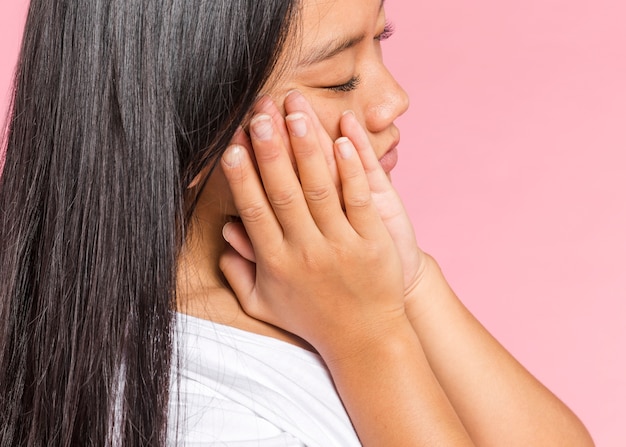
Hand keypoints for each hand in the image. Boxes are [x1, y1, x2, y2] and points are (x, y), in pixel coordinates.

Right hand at [219, 96, 405, 357]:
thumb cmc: (312, 320)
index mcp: (277, 263)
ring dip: (307, 148)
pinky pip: (358, 199)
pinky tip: (342, 139)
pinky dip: (350, 169)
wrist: (365, 339)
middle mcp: (306, 251)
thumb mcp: (266, 305)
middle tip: (259, 113)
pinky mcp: (372, 241)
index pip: (255, 212)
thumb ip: (240, 273)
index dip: (242, 178)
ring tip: (296, 113)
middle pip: (283, 192)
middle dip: (270, 149)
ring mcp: (341, 245)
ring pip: (319, 189)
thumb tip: (224, 237)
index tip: (231, 147)